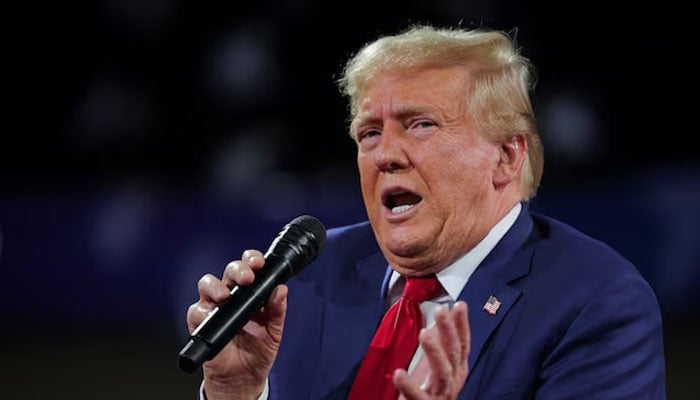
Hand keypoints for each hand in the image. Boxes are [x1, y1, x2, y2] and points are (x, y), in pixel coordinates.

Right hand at [186, 250, 286, 399]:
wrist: (243, 377)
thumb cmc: (258, 350)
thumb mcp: (274, 331)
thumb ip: (278, 310)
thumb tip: (281, 290)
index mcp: (251, 293)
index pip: (249, 267)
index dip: (252, 260)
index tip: (259, 263)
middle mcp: (231, 295)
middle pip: (229, 271)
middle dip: (237, 270)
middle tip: (247, 278)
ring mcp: (214, 307)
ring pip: (208, 284)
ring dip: (216, 286)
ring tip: (225, 296)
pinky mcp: (200, 322)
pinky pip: (196, 310)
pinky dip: (203, 310)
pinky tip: (212, 314)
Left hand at [394, 301, 470, 399]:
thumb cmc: (428, 390)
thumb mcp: (436, 364)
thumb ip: (440, 342)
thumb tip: (442, 316)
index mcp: (456, 370)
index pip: (462, 344)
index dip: (462, 325)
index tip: (459, 305)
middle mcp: (452, 381)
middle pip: (453, 354)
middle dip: (449, 331)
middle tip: (441, 311)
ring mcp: (441, 394)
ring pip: (442, 373)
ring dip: (435, 352)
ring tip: (424, 333)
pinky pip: (418, 396)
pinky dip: (408, 385)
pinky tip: (399, 373)